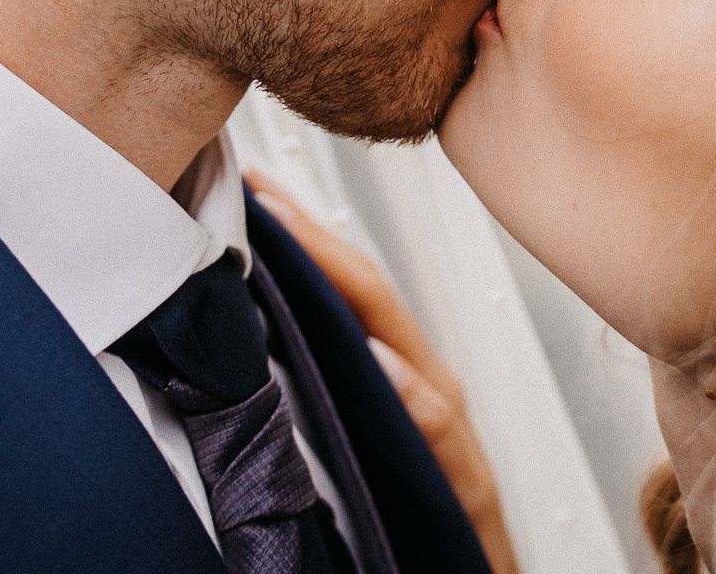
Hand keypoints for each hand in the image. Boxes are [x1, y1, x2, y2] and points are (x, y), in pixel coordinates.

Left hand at [247, 170, 521, 573]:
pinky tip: (383, 364)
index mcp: (397, 380)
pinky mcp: (468, 495)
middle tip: (258, 193)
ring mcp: (451, 440)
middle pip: (374, 300)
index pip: (347, 291)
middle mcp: (430, 395)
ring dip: (356, 296)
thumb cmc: (411, 528)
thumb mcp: (358, 450)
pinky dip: (415, 399)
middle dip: (317, 241)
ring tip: (303, 247)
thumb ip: (320, 394)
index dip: (302, 237)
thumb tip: (246, 347)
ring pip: (409, 351)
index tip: (247, 188)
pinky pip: (442, 437)